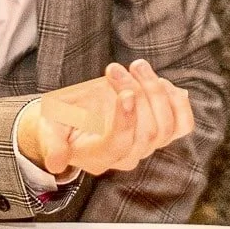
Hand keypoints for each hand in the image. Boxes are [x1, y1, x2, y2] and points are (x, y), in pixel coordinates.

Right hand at [16, 59, 194, 179]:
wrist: (71, 119)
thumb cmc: (59, 121)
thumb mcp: (48, 128)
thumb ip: (52, 144)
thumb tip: (55, 161)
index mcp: (97, 156)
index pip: (121, 144)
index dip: (127, 120)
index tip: (125, 93)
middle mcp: (125, 156)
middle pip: (148, 132)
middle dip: (137, 93)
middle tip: (115, 68)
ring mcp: (145, 145)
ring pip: (167, 126)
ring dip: (156, 91)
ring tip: (137, 66)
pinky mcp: (160, 132)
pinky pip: (182, 125)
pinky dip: (178, 103)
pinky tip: (164, 82)